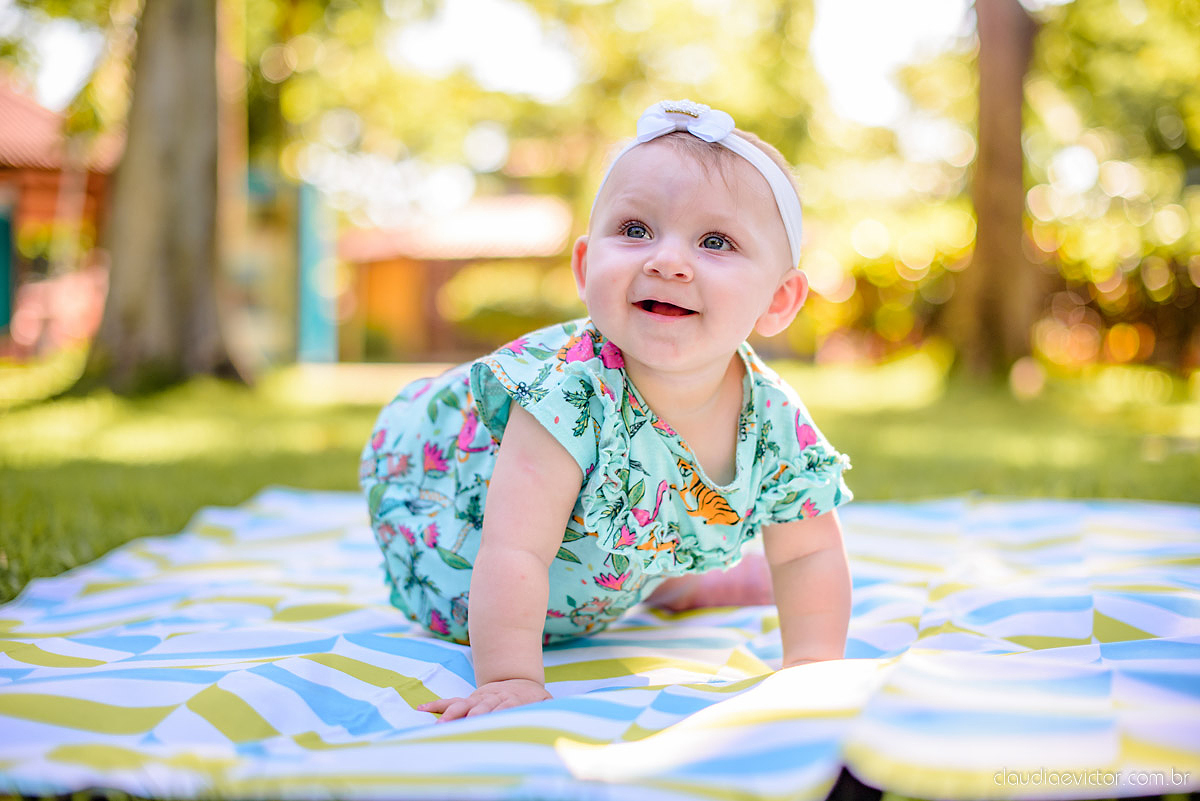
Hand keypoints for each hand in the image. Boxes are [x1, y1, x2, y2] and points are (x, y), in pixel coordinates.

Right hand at [417, 679, 550, 722]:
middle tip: (461, 730)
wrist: (520, 681)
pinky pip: (451, 702)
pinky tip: (422, 708)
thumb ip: (546, 708)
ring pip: (464, 705)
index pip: (504, 709)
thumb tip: (552, 715)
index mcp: (512, 701)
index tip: (489, 725)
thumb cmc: (534, 699)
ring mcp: (479, 699)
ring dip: (451, 715)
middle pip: (481, 709)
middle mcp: (493, 699)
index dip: (497, 716)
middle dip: (472, 719)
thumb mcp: (546, 702)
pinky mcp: (470, 699)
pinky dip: (437, 705)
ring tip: (439, 725)